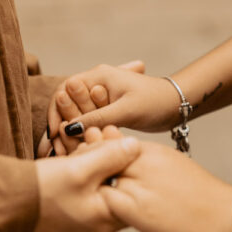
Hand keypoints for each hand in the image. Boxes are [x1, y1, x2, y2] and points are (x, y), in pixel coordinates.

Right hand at [34, 135, 139, 231]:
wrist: (5, 201)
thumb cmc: (43, 190)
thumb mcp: (80, 169)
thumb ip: (111, 156)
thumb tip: (136, 145)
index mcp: (108, 218)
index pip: (132, 185)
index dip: (127, 156)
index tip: (114, 133)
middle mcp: (101, 222)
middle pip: (118, 181)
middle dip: (109, 153)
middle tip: (97, 132)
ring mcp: (87, 216)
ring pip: (102, 180)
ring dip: (96, 157)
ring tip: (84, 138)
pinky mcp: (74, 208)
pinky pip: (88, 184)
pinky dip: (84, 167)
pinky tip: (76, 152)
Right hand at [41, 62, 180, 155]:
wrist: (177, 105)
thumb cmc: (155, 102)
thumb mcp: (125, 111)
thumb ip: (97, 119)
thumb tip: (68, 130)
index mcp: (98, 75)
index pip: (64, 91)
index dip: (56, 112)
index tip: (56, 133)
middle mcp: (95, 84)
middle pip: (65, 104)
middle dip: (58, 126)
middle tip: (54, 150)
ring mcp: (99, 98)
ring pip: (74, 115)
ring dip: (68, 134)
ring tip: (61, 155)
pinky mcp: (105, 111)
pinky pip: (86, 123)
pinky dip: (79, 136)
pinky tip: (76, 153)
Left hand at [99, 141, 231, 231]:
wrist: (230, 219)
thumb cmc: (205, 199)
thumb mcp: (177, 169)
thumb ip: (151, 167)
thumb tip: (132, 170)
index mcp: (154, 152)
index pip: (113, 146)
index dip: (102, 158)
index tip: (100, 172)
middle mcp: (145, 162)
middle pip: (101, 157)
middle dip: (94, 170)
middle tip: (93, 188)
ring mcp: (141, 184)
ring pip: (100, 177)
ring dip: (97, 189)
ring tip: (101, 205)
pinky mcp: (138, 209)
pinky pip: (106, 201)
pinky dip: (102, 207)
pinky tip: (108, 218)